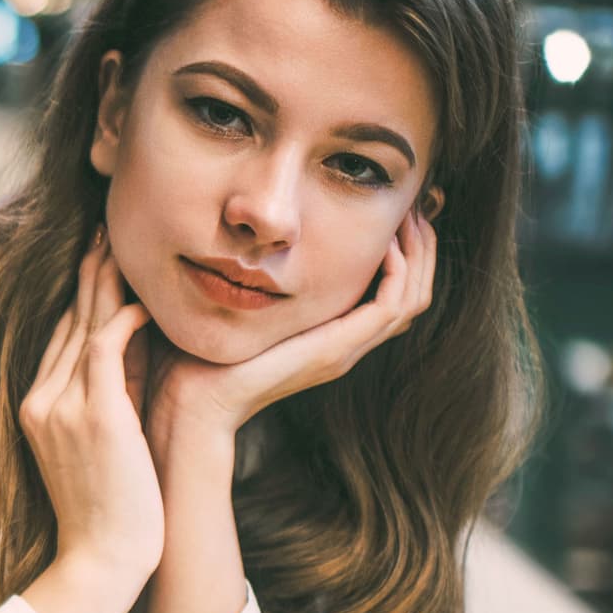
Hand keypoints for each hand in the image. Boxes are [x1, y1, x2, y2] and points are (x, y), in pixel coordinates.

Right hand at [19, 229, 162, 582]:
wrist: (103, 558)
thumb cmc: (114, 510)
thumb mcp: (109, 440)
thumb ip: (116, 392)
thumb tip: (139, 346)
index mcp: (38, 406)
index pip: (62, 338)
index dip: (82, 297)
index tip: (101, 261)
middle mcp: (41, 400)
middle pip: (67, 321)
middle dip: (88, 275)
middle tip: (106, 231)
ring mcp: (61, 406)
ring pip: (82, 327)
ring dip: (104, 283)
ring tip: (122, 245)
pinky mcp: (93, 415)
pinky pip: (103, 349)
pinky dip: (123, 320)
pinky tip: (145, 302)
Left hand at [147, 210, 437, 449]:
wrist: (194, 404)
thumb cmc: (198, 359)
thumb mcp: (233, 311)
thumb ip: (247, 281)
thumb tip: (236, 239)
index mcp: (326, 338)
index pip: (387, 293)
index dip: (400, 253)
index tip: (391, 213)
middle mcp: (344, 345)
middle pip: (410, 293)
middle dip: (418, 247)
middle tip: (415, 208)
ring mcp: (344, 350)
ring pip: (411, 299)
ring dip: (417, 255)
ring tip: (410, 217)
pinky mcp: (336, 349)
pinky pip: (389, 308)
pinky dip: (397, 274)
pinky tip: (385, 244)